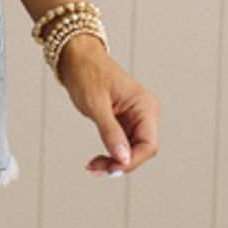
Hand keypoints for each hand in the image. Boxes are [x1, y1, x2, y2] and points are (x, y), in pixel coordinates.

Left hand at [58, 38, 160, 176]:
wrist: (78, 59)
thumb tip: (123, 158)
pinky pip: (124, 144)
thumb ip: (110, 132)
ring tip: (93, 165)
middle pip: (142, 150)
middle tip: (95, 169)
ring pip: (132, 150)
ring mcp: (136, 117)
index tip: (110, 168)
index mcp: (145, 106)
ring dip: (114, 161)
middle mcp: (145, 112)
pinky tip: (97, 158)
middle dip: (120, 163)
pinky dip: (111, 153)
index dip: (131, 161)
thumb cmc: (88, 74)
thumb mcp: (96, 106)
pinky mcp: (126, 120)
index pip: (149, 145)